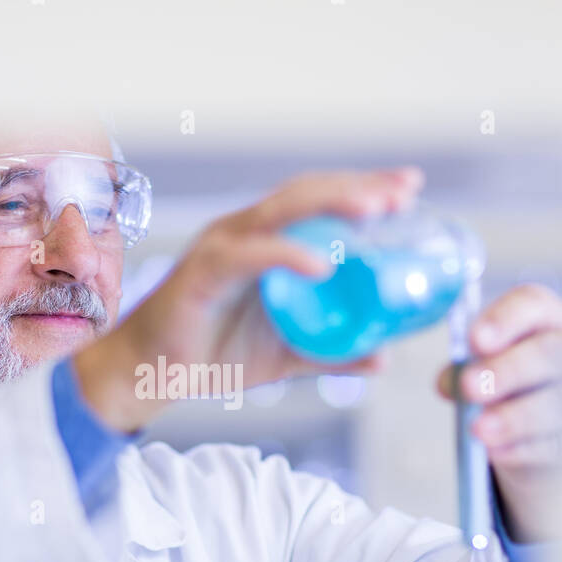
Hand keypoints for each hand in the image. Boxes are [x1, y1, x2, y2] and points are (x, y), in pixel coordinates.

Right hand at [74, 167, 424, 430]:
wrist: (150, 374)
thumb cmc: (210, 353)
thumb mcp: (285, 355)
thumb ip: (331, 352)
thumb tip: (382, 358)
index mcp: (264, 240)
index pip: (320, 202)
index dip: (364, 189)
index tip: (410, 189)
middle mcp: (244, 231)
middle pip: (308, 194)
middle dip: (359, 188)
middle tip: (404, 192)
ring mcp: (222, 246)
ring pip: (281, 211)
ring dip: (330, 205)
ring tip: (374, 210)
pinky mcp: (203, 272)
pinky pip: (250, 255)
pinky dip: (287, 255)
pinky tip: (323, 264)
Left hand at [434, 283, 561, 541]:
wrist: (546, 427)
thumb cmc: (512, 383)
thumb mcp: (487, 368)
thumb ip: (467, 368)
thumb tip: (449, 382)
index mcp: (548, 319)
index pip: (532, 306)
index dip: (503, 320)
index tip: (475, 340)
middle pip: (548, 353)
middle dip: (507, 370)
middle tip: (470, 387)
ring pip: (558, 403)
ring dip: (515, 417)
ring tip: (479, 429)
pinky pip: (561, 443)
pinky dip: (525, 448)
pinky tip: (497, 451)